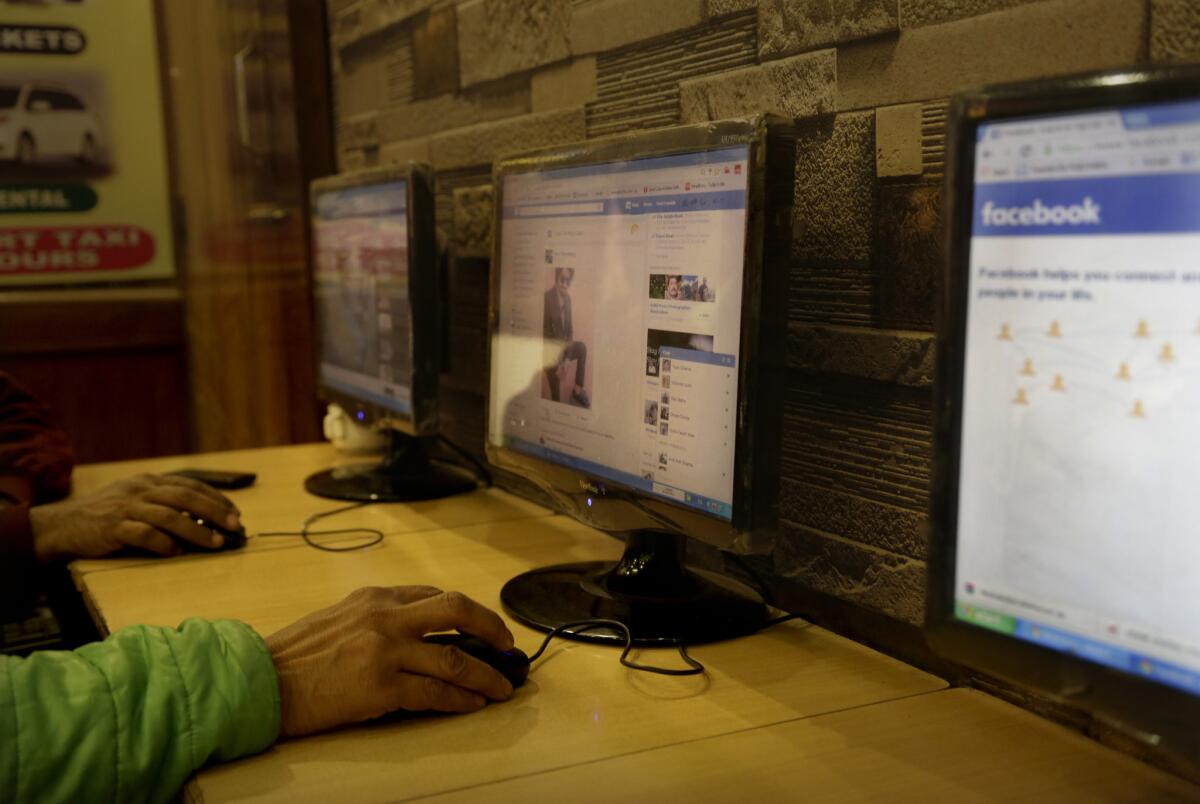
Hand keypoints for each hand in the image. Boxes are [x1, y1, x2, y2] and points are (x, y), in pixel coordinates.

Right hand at [28, 473, 241, 560]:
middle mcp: (141, 490)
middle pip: (186, 497)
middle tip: (234, 526)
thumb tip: (204, 524)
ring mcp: (126, 507)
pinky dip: (162, 543)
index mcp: (149, 481)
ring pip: (169, 516)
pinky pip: (143, 534)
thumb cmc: (106, 515)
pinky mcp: (112, 527)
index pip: (191, 485)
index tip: (235, 513)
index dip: (216, 498)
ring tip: (215, 543)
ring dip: (196, 530)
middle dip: (214, 511)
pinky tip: (175, 553)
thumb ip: (164, 505)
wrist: (62, 524)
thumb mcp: (136, 499)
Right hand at [264, 586, 515, 737]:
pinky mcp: (380, 686)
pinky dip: (460, 699)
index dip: (466, 612)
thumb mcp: (337, 618)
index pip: (433, 595)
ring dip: (485, 674)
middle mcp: (385, 616)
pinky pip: (434, 692)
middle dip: (490, 626)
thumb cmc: (293, 656)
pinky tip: (473, 705)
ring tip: (501, 687)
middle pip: (456, 610)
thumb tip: (412, 631)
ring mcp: (385, 650)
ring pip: (453, 658)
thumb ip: (375, 617)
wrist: (260, 682)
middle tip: (508, 645)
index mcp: (374, 597)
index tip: (482, 626)